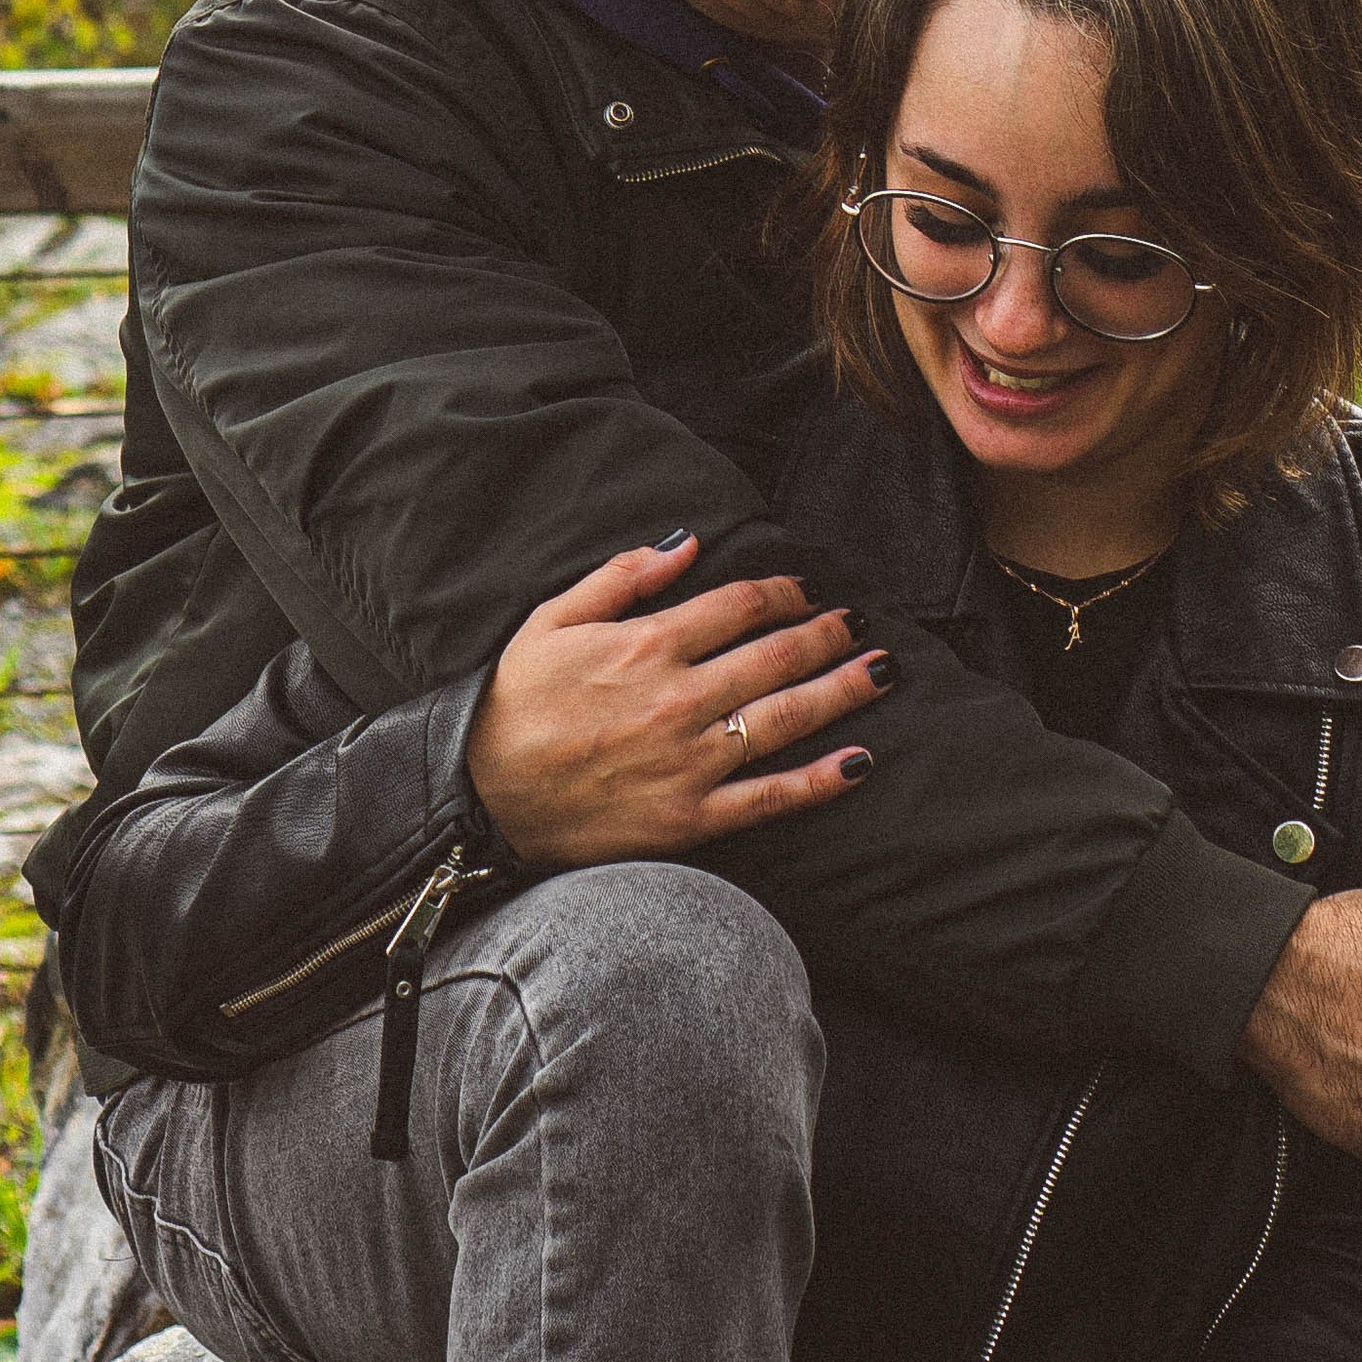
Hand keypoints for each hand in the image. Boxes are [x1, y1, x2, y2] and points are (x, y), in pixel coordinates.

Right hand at [466, 534, 891, 864]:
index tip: (804, 589)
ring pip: (786, 717)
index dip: (782, 592)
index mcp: (646, 645)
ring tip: (882, 670)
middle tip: (857, 624)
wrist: (479, 797)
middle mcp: (678, 699)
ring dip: (843, 690)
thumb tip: (688, 542)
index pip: (740, 606)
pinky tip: (859, 761)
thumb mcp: (553, 619)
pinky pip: (769, 797)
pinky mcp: (689, 819)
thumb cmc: (514, 703)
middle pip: (777, 655)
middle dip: (827, 634)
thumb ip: (624, 576)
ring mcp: (688, 762)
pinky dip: (820, 780)